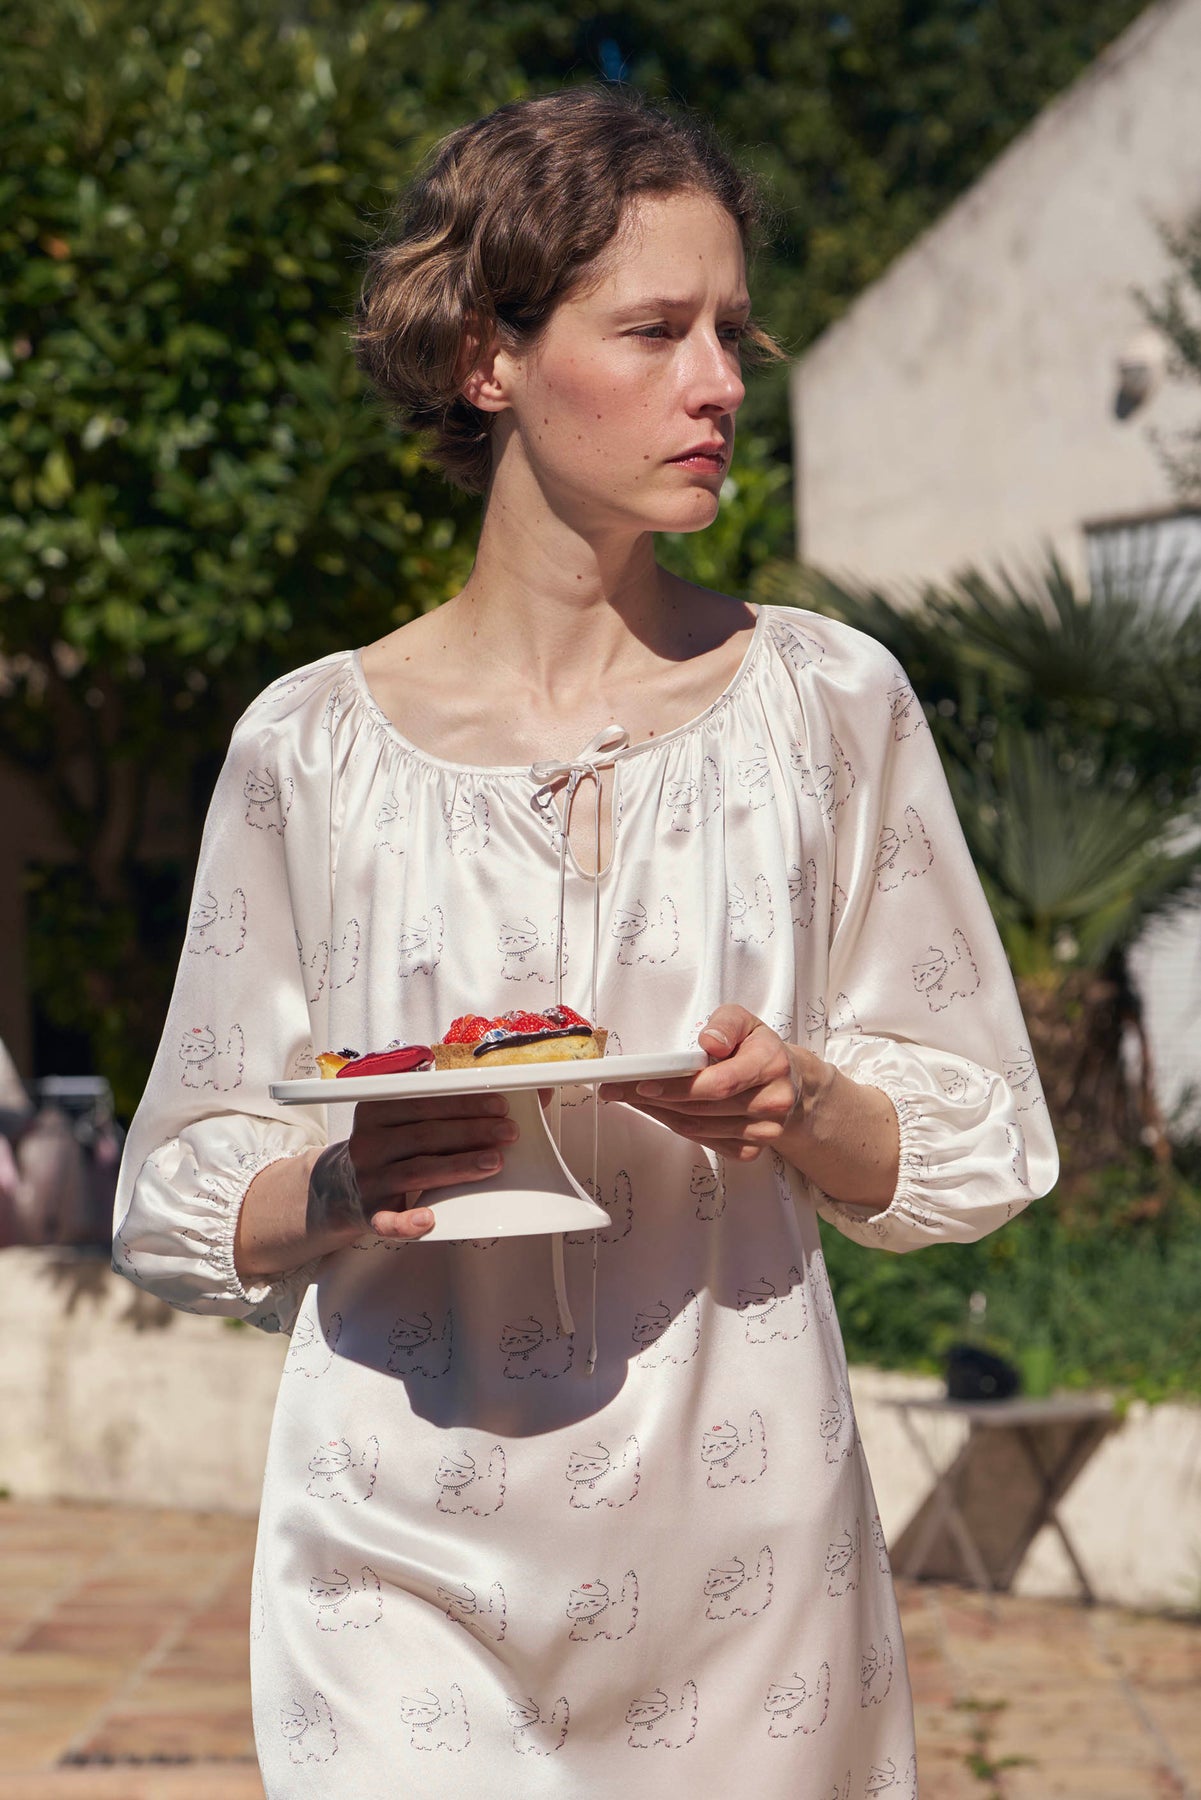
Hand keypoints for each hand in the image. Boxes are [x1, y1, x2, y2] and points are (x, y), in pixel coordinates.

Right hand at [307, 1093, 518, 1242]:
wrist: (343, 1187)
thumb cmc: (388, 1147)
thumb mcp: (396, 1117)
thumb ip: (433, 1103)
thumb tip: (490, 1096)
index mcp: (375, 1111)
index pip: (424, 1102)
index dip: (464, 1103)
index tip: (499, 1105)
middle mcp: (368, 1144)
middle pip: (425, 1135)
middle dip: (472, 1131)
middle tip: (508, 1132)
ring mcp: (368, 1180)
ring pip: (417, 1171)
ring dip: (459, 1166)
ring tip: (495, 1162)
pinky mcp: (371, 1214)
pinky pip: (388, 1221)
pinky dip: (407, 1223)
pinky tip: (429, 1219)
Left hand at [598, 1005, 819, 1161]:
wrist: (789, 1084)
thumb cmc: (757, 1049)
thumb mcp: (745, 1021)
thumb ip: (726, 1023)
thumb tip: (709, 1041)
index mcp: (772, 1065)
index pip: (718, 1083)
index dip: (678, 1086)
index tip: (642, 1084)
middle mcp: (773, 1102)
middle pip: (703, 1108)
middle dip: (654, 1099)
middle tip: (618, 1089)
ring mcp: (764, 1132)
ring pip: (698, 1127)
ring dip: (658, 1113)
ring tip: (631, 1097)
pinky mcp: (751, 1150)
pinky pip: (704, 1142)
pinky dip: (676, 1126)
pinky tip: (658, 1111)